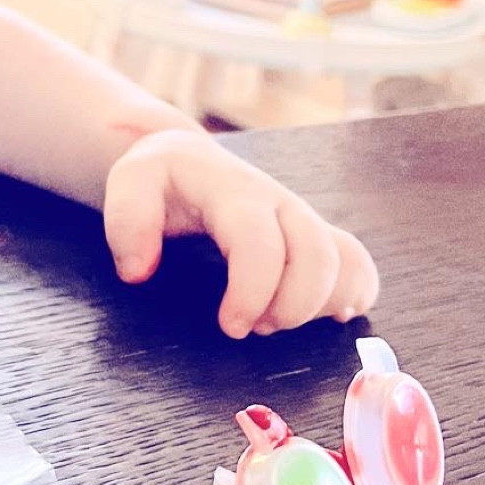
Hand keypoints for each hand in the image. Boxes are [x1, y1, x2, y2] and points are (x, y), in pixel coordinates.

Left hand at [103, 127, 378, 337]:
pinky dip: (355, 291)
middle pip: (317, 254)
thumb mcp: (130, 183)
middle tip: (255, 328)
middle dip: (293, 305)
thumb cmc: (160, 176)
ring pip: (343, 260)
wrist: (185, 156)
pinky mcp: (314, 233)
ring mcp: (302, 217)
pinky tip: (330, 313)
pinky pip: (356, 260)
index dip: (253, 291)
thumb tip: (137, 270)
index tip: (231, 326)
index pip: (260, 242)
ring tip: (277, 320)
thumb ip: (127, 222)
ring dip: (321, 304)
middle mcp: (278, 201)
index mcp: (233, 190)